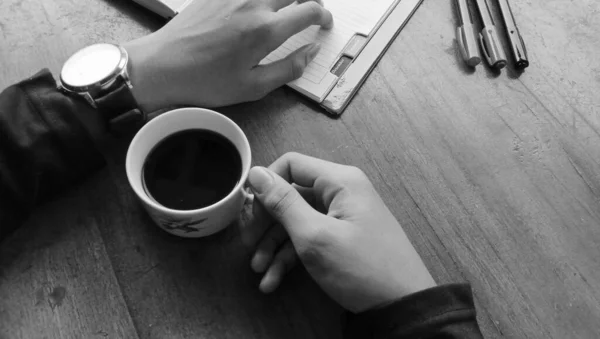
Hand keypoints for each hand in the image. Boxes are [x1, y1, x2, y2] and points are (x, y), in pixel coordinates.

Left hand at [123, 0, 332, 111]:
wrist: (163, 66)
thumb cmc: (205, 81)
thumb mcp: (253, 87)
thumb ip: (288, 68)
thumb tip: (311, 52)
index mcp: (266, 30)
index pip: (309, 9)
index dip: (324, 15)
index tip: (324, 23)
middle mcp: (253, 4)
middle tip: (309, 11)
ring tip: (283, 10)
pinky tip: (255, 9)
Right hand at [241, 153, 435, 312]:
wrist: (401, 307)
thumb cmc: (360, 267)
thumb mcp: (315, 236)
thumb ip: (283, 203)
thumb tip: (256, 172)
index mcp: (339, 181)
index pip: (290, 165)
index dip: (265, 186)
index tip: (248, 213)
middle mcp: (341, 192)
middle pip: (290, 196)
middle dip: (266, 224)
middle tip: (247, 247)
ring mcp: (342, 217)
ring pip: (296, 222)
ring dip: (274, 247)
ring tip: (259, 272)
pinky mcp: (342, 239)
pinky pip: (309, 239)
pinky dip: (290, 258)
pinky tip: (273, 281)